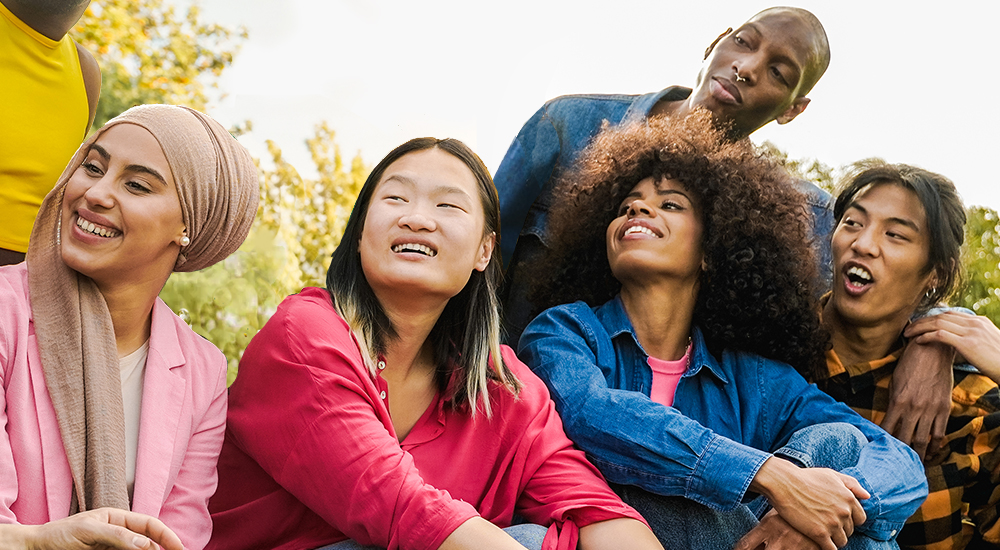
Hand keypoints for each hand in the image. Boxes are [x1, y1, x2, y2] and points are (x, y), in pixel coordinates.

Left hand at [16, 508, 182, 549]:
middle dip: (163, 549)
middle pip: (149, 542)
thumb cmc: (57, 535)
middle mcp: (119, 533)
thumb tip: (145, 544)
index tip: (180, 547)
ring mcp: (113, 548)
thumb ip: (117, 535)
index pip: (150, 525)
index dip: (167, 535)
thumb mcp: (88, 530)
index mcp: (118, 518)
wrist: (35, 549)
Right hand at [750, 457, 867, 549]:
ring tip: (821, 533)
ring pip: (841, 541)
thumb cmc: (806, 477)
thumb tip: (867, 496)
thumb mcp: (831, 475)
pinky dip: (827, 547)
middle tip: (825, 524)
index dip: (849, 520)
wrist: (784, 483)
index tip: (837, 518)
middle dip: (840, 529)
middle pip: (850, 530)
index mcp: (849, 498)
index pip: (860, 519)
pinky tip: (818, 541)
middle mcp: (844, 512)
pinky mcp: (819, 534)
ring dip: (833, 539)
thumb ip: (851, 484)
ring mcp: (832, 524)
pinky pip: (831, 549)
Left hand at [881, 338, 954, 458]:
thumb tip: (889, 420)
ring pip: (923, 440)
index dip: (883, 441)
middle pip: (905, 438)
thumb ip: (893, 403)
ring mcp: (930, 410)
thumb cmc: (909, 366)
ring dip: (919, 454)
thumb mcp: (895, 383)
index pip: (887, 428)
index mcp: (897, 402)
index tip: (879, 451)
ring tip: (915, 464)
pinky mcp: (944, 409)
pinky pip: (939, 433)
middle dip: (901, 454)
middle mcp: (914, 409)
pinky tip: (931, 452)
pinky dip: (935, 445)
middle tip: (898, 465)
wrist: (932, 352)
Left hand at [906, 311, 999, 382]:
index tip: (919, 323)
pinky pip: (940, 335)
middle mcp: (975, 323)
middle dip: (922, 320)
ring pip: (937, 323)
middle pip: (941, 315)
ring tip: (907, 334)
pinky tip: (918, 341)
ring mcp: (972, 331)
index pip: (950, 313)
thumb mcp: (989, 344)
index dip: (932, 317)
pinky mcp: (968, 343)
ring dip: (919, 327)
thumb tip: (961, 343)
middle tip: (908, 327)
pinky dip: (926, 336)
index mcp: (980, 321)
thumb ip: (975, 339)